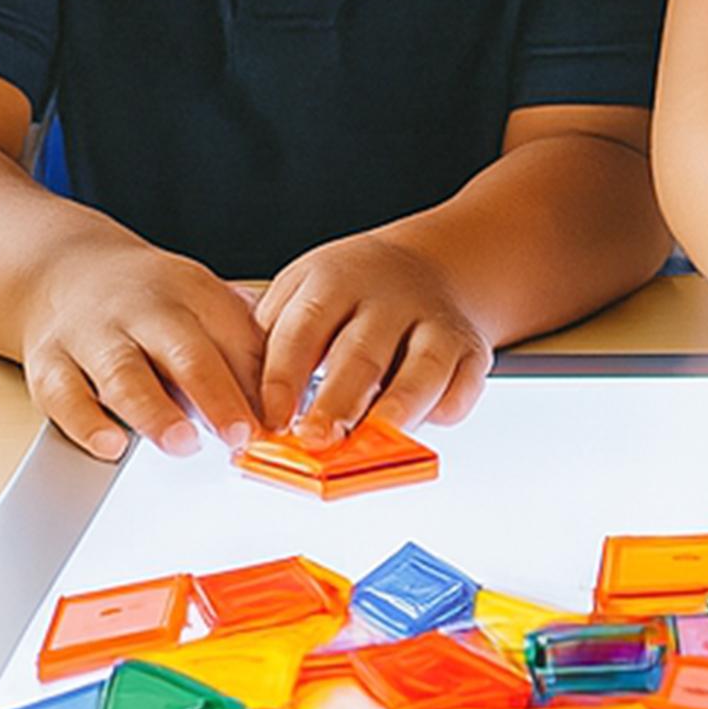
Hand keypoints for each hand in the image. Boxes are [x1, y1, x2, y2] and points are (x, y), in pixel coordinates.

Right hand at [20, 233, 267, 461]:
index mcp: (191, 293)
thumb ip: (243, 340)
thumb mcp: (203, 300)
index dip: (259, 379)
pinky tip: (112, 446)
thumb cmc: (149, 298)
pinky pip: (64, 396)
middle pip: (184, 353)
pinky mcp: (49, 364)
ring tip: (183, 444)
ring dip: (155, 412)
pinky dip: (87, 423)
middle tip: (240, 435)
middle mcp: (142, 312)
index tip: (280, 418)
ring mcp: (94, 337)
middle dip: (216, 395)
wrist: (66, 270)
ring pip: (124, 375)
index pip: (234, 335)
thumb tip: (293, 387)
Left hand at [255, 233, 490, 442]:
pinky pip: (466, 381)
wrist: (419, 267)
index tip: (270, 420)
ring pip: (422, 366)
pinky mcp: (470, 348)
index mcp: (333, 280)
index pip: (304, 329)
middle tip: (317, 439)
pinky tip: (425, 427)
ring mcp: (434, 321)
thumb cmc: (344, 299)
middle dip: (339, 400)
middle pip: (362, 352)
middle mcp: (388, 298)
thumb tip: (237, 410)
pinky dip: (449, 406)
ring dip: (398, 407)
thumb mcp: (297, 299)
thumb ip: (271, 349)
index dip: (284, 377)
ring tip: (374, 441)